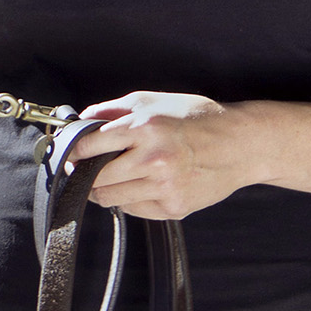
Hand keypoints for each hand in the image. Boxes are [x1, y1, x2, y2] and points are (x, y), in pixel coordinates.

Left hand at [66, 91, 250, 219]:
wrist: (240, 145)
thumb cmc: (198, 118)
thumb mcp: (154, 101)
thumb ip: (113, 110)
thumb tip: (82, 121)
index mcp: (145, 127)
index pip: (91, 145)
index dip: (74, 151)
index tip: (70, 153)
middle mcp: (153, 159)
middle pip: (96, 178)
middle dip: (83, 174)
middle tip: (81, 169)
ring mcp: (164, 187)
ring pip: (111, 199)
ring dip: (102, 190)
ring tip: (108, 177)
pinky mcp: (174, 208)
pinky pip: (135, 210)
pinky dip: (129, 199)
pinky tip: (138, 184)